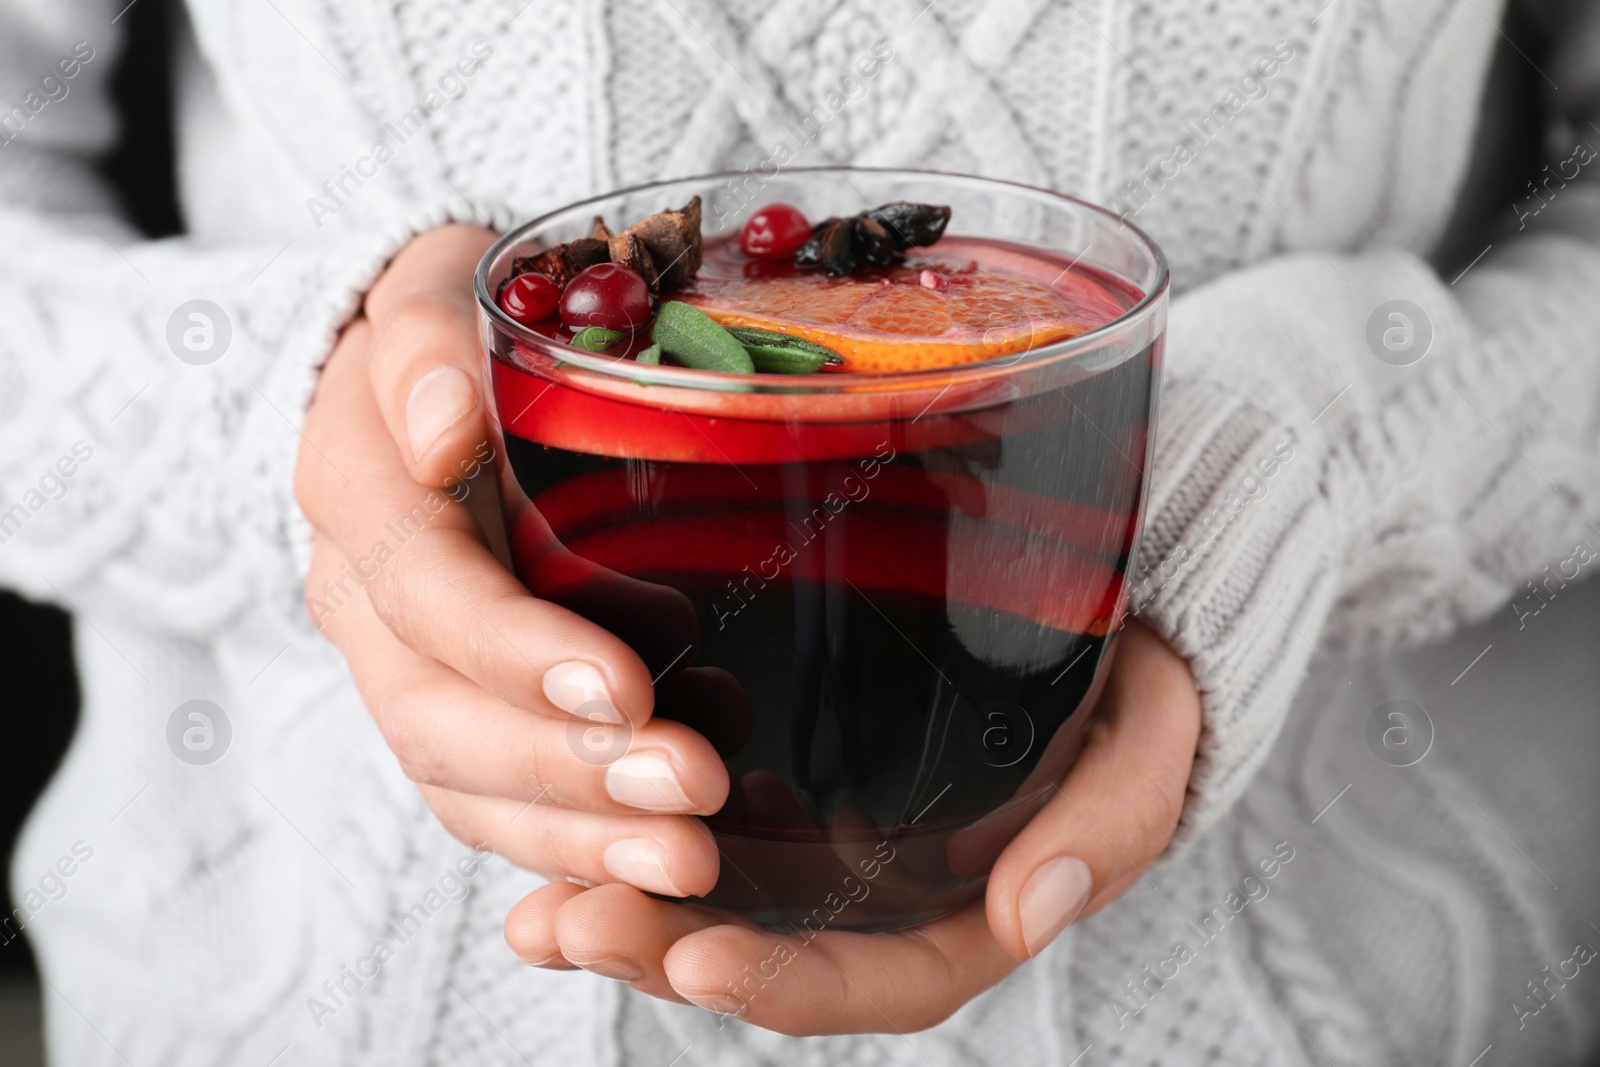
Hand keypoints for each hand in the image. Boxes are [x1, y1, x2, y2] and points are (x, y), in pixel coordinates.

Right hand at [294, 225, 727, 899]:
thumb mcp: (431, 293)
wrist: (432, 383)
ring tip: (693, 860)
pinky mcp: (459, 713)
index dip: (516, 651)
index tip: (627, 686)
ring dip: (580, 835)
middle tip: (695, 794)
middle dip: (569, 772)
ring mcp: (406, 672)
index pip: (425, 593)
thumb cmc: (453, 329)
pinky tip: (668, 853)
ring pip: (467, 787)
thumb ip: (423, 344)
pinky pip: (499, 806)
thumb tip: (448, 427)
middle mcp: (367, 608)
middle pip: (442, 721)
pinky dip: (579, 842)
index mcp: (356, 497)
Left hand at [502, 620, 1200, 1031]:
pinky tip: (549, 811)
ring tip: (532, 907)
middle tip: (567, 924)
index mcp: (964, 907)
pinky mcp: (783, 761)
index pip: (872, 978)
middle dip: (661, 952)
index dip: (783, 984)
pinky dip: (617, 825)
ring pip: (711, 895)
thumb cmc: (1141, 670)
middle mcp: (880, 888)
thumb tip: (1034, 912)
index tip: (696, 959)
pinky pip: (692, 811)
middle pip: (764, 950)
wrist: (1120, 596)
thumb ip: (1111, 821)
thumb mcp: (1152, 738)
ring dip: (616, 905)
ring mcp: (825, 830)